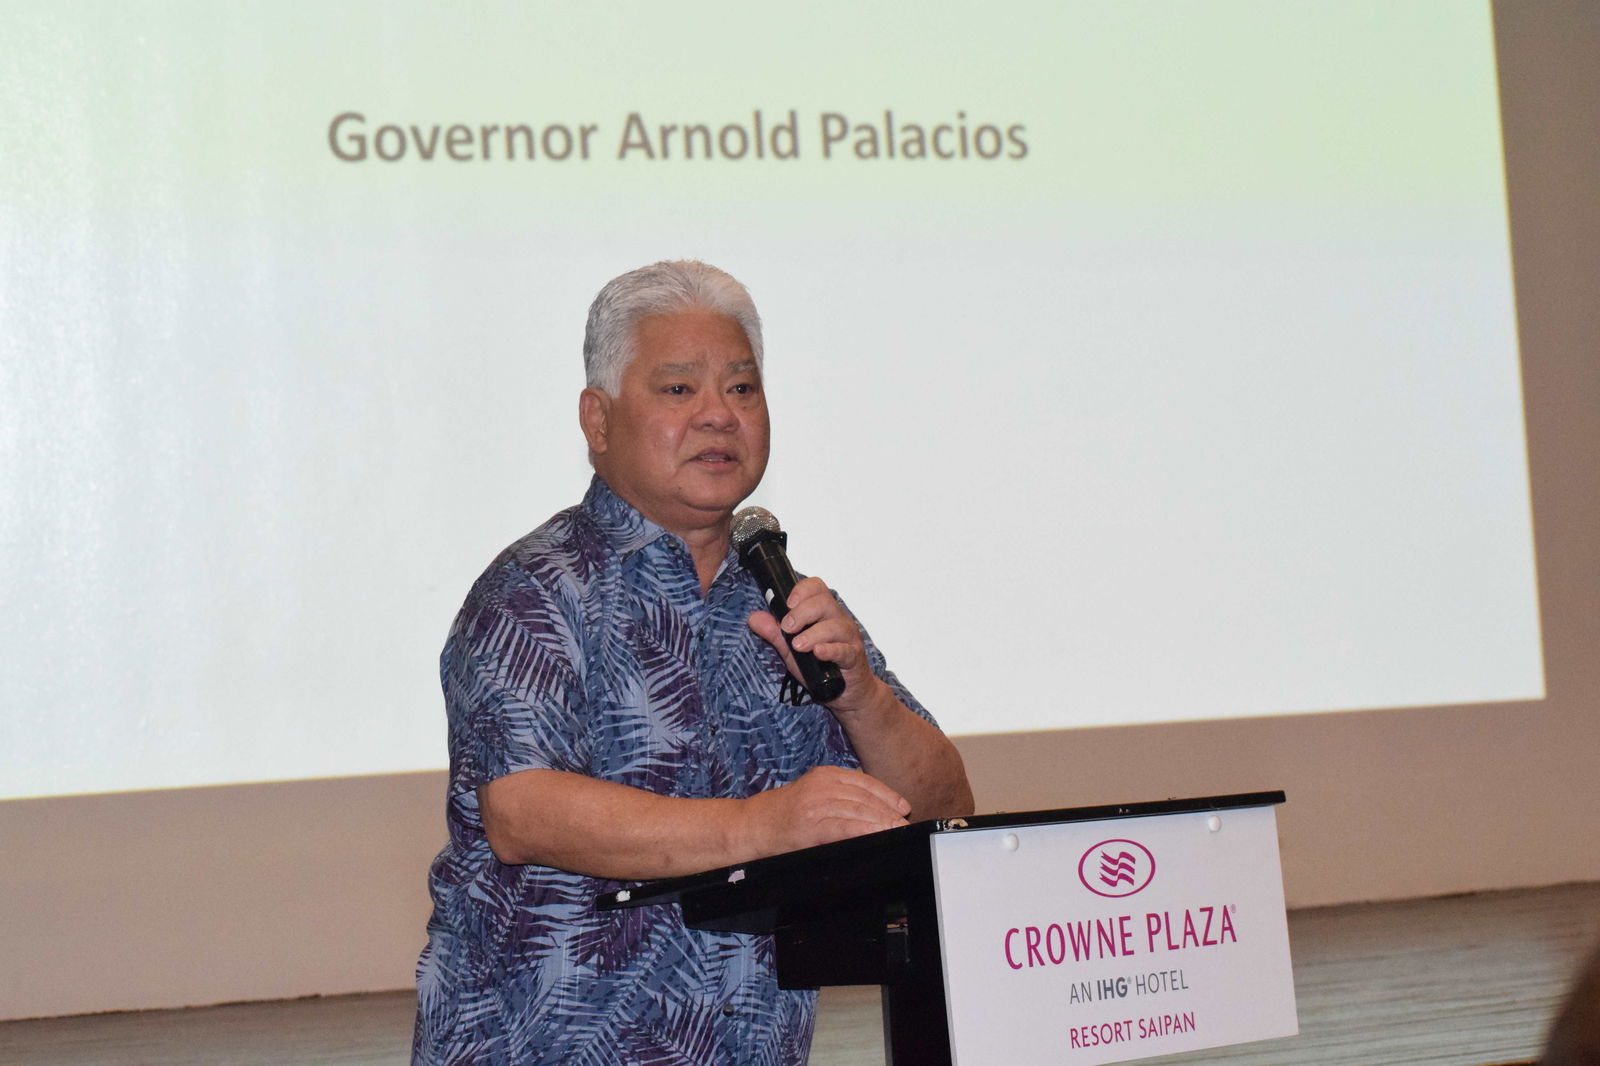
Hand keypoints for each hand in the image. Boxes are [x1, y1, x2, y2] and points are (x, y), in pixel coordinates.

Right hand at [735, 765, 909, 857]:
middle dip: (889, 813)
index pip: (865, 782)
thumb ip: (839, 796)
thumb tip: (873, 808)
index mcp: (825, 775)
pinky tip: (879, 835)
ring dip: (883, 823)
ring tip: (899, 832)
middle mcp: (822, 785)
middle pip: (866, 797)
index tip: (903, 808)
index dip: (888, 795)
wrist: (750, 827)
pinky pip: (846, 826)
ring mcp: (816, 804)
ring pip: (860, 811)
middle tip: (906, 825)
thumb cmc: (782, 816)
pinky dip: (866, 830)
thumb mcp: (812, 795)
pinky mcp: (811, 825)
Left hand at [747, 575, 890, 714]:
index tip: (787, 605)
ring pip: (835, 626)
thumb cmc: (820, 666)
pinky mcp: (853, 657)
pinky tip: (818, 652)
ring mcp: (848, 638)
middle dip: (802, 613)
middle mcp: (838, 620)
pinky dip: (830, 650)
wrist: (844, 692)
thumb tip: (754, 618)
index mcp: (823, 612)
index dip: (801, 591)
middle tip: (787, 628)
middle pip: (824, 603)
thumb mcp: (791, 649)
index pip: (816, 587)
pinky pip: (844, 650)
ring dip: (813, 634)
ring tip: (798, 646)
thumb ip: (775, 633)